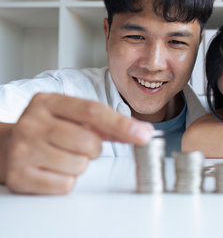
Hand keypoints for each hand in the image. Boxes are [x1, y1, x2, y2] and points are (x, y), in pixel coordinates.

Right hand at [4, 93, 155, 194]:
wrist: (5, 148)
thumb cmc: (47, 130)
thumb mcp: (71, 117)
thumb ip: (106, 123)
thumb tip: (141, 132)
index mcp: (47, 102)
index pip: (92, 111)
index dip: (122, 124)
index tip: (144, 134)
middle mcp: (32, 123)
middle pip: (89, 142)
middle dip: (94, 149)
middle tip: (79, 146)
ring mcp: (23, 149)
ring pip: (79, 165)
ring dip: (79, 165)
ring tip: (62, 156)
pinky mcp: (20, 176)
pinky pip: (66, 184)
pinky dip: (67, 181)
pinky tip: (53, 169)